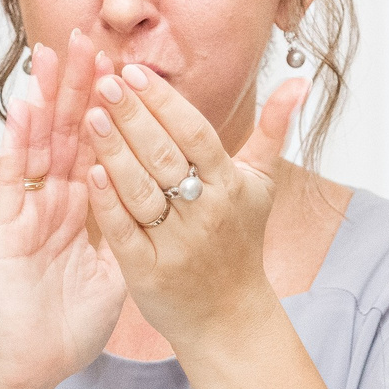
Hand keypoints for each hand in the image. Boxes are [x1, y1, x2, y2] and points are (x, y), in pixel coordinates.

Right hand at [0, 31, 125, 388]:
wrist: (30, 367)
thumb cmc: (68, 326)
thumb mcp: (115, 272)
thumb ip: (132, 234)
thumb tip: (166, 207)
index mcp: (82, 208)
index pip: (100, 144)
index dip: (111, 105)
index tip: (126, 61)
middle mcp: (52, 202)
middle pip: (69, 132)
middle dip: (79, 84)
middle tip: (90, 34)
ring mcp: (26, 213)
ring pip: (38, 144)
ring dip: (46, 98)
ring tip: (54, 53)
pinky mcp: (2, 231)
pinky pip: (11, 181)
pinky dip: (18, 144)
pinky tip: (26, 108)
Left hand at [83, 64, 309, 347]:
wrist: (228, 316)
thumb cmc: (239, 243)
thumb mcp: (260, 185)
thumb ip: (272, 131)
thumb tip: (299, 81)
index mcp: (230, 187)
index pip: (195, 134)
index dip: (164, 102)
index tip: (133, 72)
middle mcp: (205, 214)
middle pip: (165, 156)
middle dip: (134, 117)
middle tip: (103, 82)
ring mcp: (176, 244)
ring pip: (141, 190)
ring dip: (114, 151)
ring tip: (91, 116)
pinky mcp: (148, 272)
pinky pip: (123, 230)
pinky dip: (107, 201)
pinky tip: (90, 171)